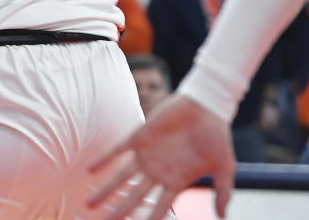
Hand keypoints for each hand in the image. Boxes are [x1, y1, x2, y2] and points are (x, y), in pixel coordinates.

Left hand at [87, 94, 235, 219]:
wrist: (206, 106)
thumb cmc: (217, 137)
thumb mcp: (225, 168)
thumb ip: (224, 192)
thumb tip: (224, 217)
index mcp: (176, 181)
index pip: (159, 208)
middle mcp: (158, 172)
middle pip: (134, 198)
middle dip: (119, 212)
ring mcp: (147, 155)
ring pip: (121, 178)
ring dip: (105, 190)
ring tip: (90, 204)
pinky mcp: (139, 136)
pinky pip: (117, 150)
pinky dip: (104, 159)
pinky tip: (91, 169)